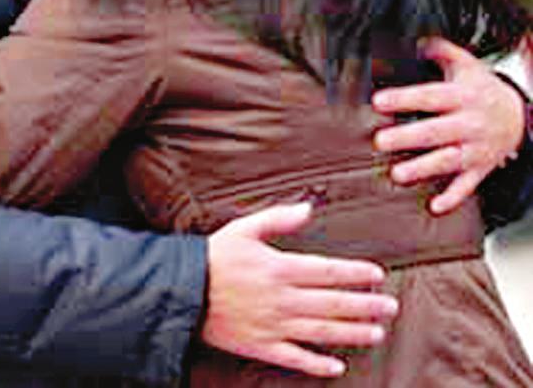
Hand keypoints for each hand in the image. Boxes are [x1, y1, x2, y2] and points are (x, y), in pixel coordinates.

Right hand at [202, 202, 397, 377]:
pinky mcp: (263, 346)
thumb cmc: (215, 256)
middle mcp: (283, 299)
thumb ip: (278, 219)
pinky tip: (337, 365)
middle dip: (366, 305)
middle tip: (392, 307)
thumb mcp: (245, 228)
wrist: (183, 290)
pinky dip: (318, 364)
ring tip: (377, 333)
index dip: (355, 274)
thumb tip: (308, 208)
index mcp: (280, 268)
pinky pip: (296, 358)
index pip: (328, 272)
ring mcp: (274, 326)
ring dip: (352, 333)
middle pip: (333, 304)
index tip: (377, 275)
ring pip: (322, 331)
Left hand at [372, 37, 525, 214]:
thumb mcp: (465, 64)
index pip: (431, 97)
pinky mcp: (480, 169)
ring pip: (448, 161)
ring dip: (423, 169)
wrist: (519, 117)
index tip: (378, 102)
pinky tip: (435, 207)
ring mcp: (475, 149)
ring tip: (398, 174)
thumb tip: (414, 38)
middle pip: (436, 132)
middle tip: (380, 140)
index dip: (405, 98)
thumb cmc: (482, 88)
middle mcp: (469, 124)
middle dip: (408, 138)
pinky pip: (468, 186)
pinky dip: (452, 198)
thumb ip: (440, 50)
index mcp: (462, 96)